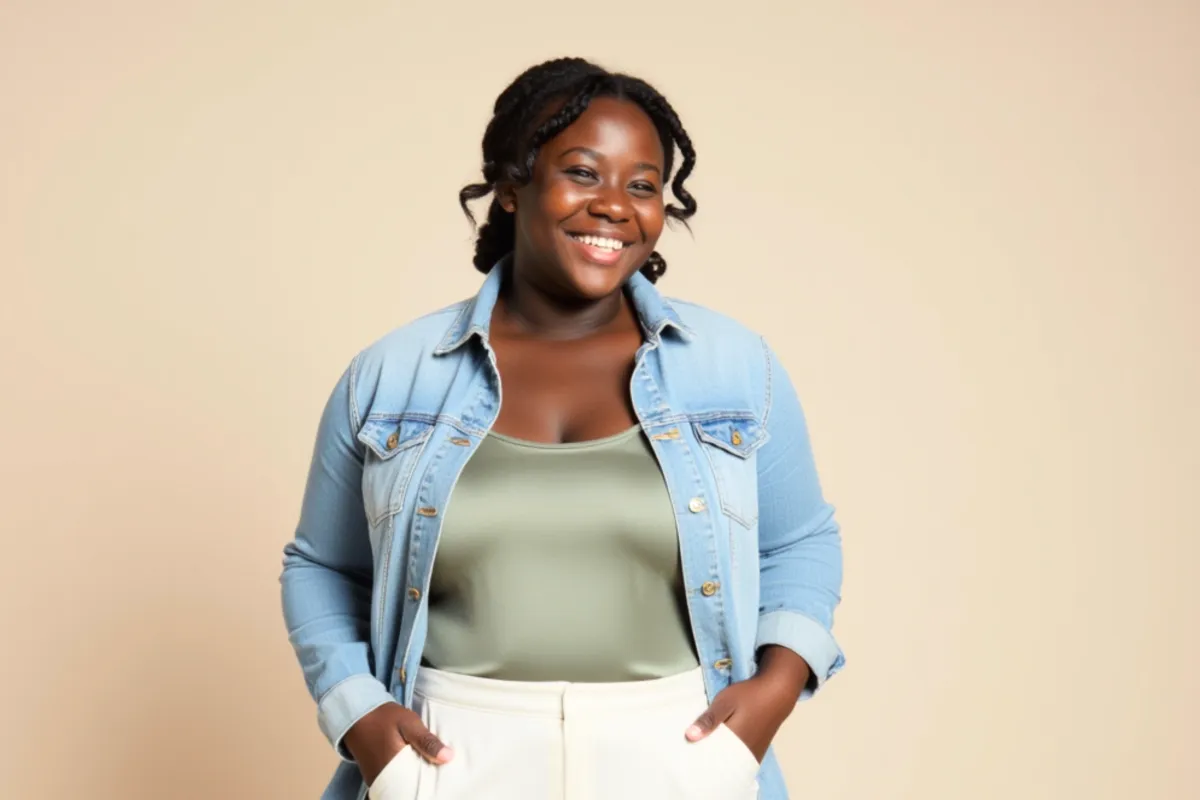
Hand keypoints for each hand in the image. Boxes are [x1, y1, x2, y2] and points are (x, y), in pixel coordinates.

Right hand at [344, 702, 453, 785]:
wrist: (357, 714)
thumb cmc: (384, 717)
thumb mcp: (409, 723)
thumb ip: (426, 741)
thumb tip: (449, 757)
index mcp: (393, 768)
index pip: (415, 788)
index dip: (430, 786)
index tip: (443, 780)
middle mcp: (382, 779)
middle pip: (408, 791)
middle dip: (423, 785)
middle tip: (439, 774)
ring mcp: (376, 780)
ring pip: (400, 788)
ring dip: (413, 782)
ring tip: (430, 771)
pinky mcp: (374, 777)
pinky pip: (392, 784)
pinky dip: (404, 779)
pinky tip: (416, 769)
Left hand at [685, 648, 810, 762]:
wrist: (777, 692)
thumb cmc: (749, 695)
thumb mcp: (725, 701)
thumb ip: (709, 720)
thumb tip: (689, 737)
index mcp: (736, 743)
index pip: (713, 759)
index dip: (700, 758)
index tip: (687, 754)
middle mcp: (746, 753)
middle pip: (722, 763)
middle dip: (708, 759)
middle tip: (693, 752)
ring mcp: (754, 753)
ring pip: (732, 761)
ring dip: (719, 758)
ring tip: (703, 750)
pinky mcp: (758, 750)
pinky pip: (740, 759)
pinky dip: (729, 756)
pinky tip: (720, 748)